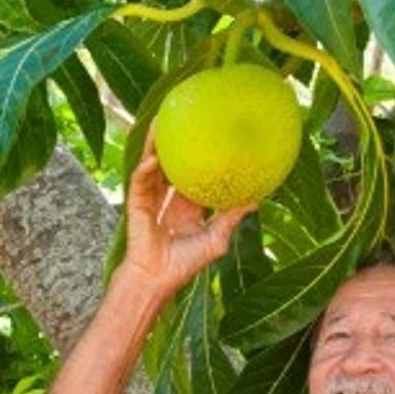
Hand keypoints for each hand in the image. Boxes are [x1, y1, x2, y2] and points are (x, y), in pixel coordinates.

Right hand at [122, 129, 253, 291]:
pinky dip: (146, 171)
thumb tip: (257, 200)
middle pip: (171, 162)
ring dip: (154, 144)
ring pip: (152, 165)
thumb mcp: (216, 239)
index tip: (209, 133)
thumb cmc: (185, 264)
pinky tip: (153, 159)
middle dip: (175, 140)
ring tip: (160, 121)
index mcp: (188, 205)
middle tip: (182, 114)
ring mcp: (152, 199)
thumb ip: (232, 217)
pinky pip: (141, 183)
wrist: (157, 280)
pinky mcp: (137, 205)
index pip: (194, 173)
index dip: (200, 154)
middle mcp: (169, 198)